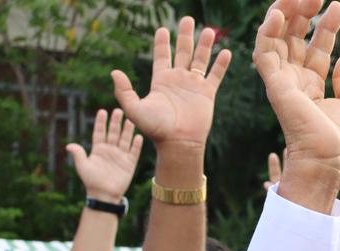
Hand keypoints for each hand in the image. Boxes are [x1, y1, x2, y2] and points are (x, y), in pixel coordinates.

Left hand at [66, 108, 143, 200]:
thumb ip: (78, 154)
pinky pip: (134, 152)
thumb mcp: (82, 167)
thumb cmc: (91, 181)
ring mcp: (120, 156)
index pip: (100, 132)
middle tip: (118, 110)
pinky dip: (136, 145)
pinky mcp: (129, 164)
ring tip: (130, 120)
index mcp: (98, 149)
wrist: (104, 195)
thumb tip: (69, 145)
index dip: (101, 122)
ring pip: (125, 140)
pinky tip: (139, 136)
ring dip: (127, 130)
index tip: (102, 111)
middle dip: (116, 122)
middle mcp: (110, 150)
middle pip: (113, 133)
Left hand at [112, 17, 230, 148]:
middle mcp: (178, 80)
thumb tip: (114, 72)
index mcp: (161, 80)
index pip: (162, 56)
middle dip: (185, 35)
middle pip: (183, 52)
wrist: (178, 142)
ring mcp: (194, 86)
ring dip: (205, 45)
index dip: (162, 42)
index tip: (162, 29)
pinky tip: (225, 52)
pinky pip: (215, 76)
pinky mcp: (207, 94)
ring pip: (201, 60)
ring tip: (208, 30)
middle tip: (187, 19)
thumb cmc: (156, 129)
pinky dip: (220, 64)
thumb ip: (124, 91)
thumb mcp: (134, 109)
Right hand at [254, 0, 339, 211]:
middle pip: (294, 37)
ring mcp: (282, 81)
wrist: (326, 158)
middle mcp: (295, 80)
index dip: (326, 26)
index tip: (338, 7)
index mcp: (312, 85)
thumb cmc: (338, 141)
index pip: (316, 47)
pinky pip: (264, 51)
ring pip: (277, 38)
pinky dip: (267, 30)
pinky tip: (278, 12)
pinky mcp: (274, 84)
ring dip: (285, 13)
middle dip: (303, 13)